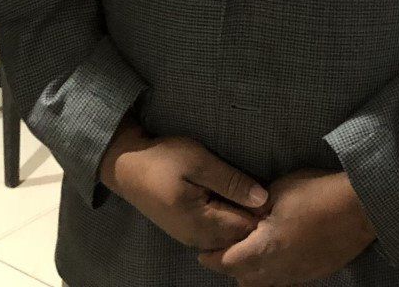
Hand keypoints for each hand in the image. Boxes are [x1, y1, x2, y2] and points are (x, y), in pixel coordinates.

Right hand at [101, 121, 268, 250]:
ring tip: (247, 193)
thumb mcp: (199, 162)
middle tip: (263, 190)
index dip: (262, 211)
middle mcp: (197, 238)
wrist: (127, 167)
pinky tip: (233, 202)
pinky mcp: (187, 232)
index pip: (245, 228)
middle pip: (238, 237)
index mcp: (200, 222)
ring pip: (228, 238)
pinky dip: (228, 221)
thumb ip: (231, 181)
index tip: (271, 190)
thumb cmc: (163, 159)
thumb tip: (263, 198)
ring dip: (241, 220)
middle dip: (254, 218)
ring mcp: (191, 238)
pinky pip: (216, 235)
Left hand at [197, 168, 375, 285]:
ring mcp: (298, 275)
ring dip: (253, 272)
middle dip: (230, 266)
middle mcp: (278, 270)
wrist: (360, 207)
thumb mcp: (278, 192)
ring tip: (252, 252)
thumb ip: (254, 210)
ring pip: (265, 284)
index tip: (204, 249)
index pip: (226, 263)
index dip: (212, 256)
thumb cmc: (317, 194)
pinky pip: (285, 280)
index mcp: (264, 249)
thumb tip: (243, 218)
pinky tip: (279, 254)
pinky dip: (275, 271)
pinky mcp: (314, 275)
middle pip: (243, 279)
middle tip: (227, 248)